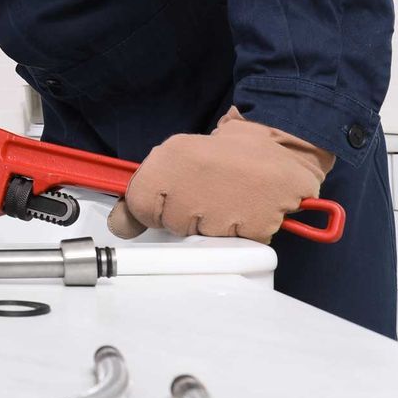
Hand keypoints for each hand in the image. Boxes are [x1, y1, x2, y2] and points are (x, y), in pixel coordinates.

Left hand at [107, 108, 333, 243]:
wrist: (276, 150)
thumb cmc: (220, 156)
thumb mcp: (173, 159)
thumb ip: (142, 193)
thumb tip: (120, 227)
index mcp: (168, 164)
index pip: (140, 209)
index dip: (155, 207)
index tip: (172, 196)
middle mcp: (191, 188)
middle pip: (172, 227)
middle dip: (185, 216)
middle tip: (207, 193)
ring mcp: (222, 213)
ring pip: (201, 241)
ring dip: (212, 227)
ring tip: (227, 199)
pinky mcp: (252, 230)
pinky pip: (234, 247)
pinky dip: (239, 234)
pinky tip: (245, 210)